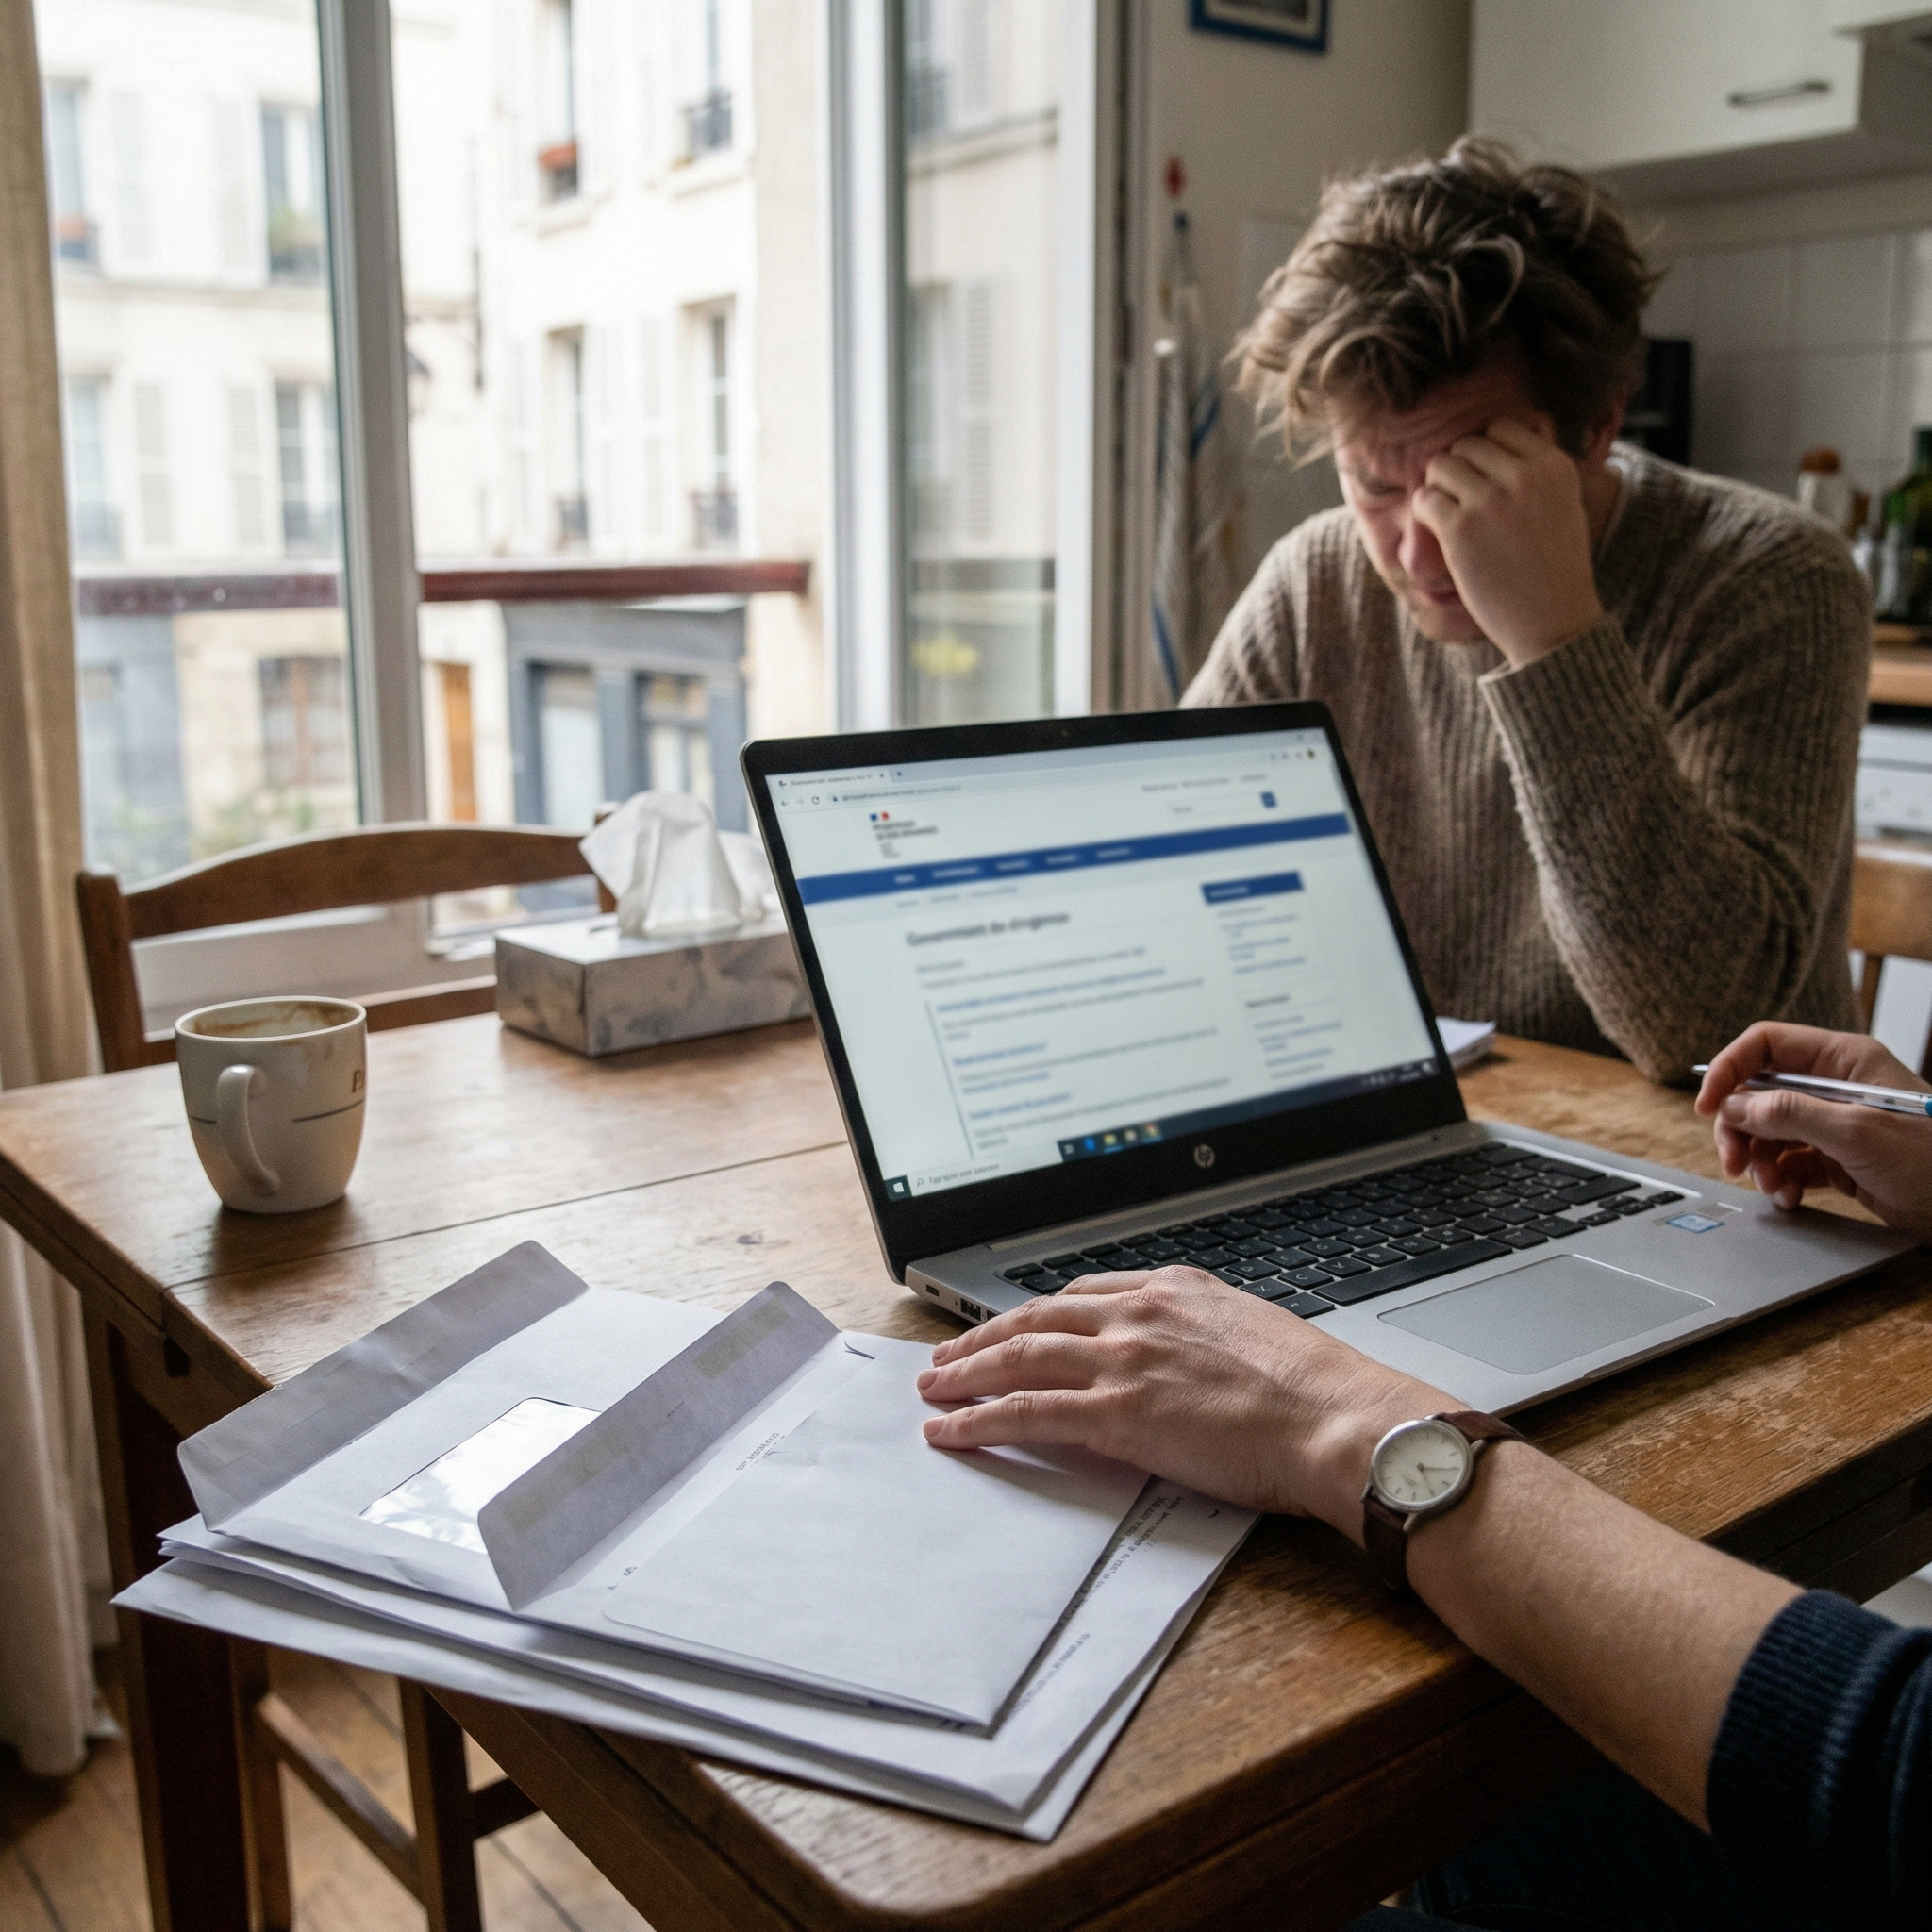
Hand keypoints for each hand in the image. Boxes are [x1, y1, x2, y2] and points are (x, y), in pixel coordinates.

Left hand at [916, 1268, 1457, 1536]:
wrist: (1339, 1420)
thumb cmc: (1317, 1391)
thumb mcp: (1252, 1334)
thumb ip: (1201, 1338)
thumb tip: (1185, 1364)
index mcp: (1174, 1290)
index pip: (1082, 1294)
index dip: (1036, 1314)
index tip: (1011, 1326)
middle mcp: (1140, 1314)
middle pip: (1038, 1317)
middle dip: (984, 1336)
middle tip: (948, 1354)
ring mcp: (1124, 1361)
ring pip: (1019, 1357)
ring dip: (966, 1372)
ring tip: (934, 1386)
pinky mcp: (1116, 1414)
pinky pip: (1026, 1412)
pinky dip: (979, 1420)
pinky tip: (951, 1430)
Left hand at [1413, 416, 1603, 666]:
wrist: (1554, 622)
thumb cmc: (1555, 567)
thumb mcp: (1564, 504)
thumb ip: (1536, 470)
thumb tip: (1497, 435)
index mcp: (1554, 465)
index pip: (1501, 429)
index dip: (1484, 454)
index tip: (1484, 484)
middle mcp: (1525, 476)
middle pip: (1466, 446)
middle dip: (1458, 472)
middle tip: (1463, 506)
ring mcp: (1491, 501)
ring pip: (1441, 466)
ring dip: (1438, 490)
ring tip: (1451, 519)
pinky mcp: (1460, 529)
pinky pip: (1424, 499)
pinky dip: (1424, 513)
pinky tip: (1438, 533)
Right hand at [1695, 1021, 1931, 1236]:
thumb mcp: (1856, 1131)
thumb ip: (1790, 1114)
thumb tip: (1735, 1105)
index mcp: (1842, 1059)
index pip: (1766, 1046)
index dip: (1729, 1069)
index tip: (1707, 1105)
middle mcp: (1834, 1085)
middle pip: (1758, 1093)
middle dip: (1740, 1128)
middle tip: (1733, 1162)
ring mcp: (1834, 1121)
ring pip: (1769, 1131)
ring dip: (1760, 1160)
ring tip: (1772, 1187)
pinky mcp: (1837, 1156)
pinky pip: (1789, 1161)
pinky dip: (1781, 1179)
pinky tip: (1790, 1197)